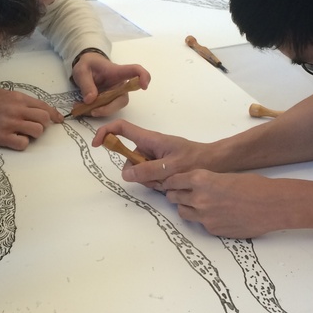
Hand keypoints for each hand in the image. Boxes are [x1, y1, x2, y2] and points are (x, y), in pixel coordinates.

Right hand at [0, 88, 62, 149]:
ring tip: (24, 133)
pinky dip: (22, 143)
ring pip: (37, 131)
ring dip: (34, 134)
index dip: (54, 114)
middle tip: (35, 127)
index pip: (44, 106)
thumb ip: (20, 100)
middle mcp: (16, 110)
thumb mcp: (3, 94)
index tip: (59, 120)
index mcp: (18, 98)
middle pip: (44, 119)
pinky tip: (15, 140)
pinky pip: (23, 144)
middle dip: (44, 125)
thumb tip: (36, 107)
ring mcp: (10, 124)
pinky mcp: (2, 137)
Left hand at [71, 55, 150, 116]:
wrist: (85, 67)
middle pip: (123, 98)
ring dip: (102, 111)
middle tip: (93, 111)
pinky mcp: (110, 100)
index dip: (143, 77)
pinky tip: (85, 108)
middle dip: (109, 108)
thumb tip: (91, 100)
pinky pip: (107, 109)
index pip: (135, 71)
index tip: (144, 86)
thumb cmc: (87, 65)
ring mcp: (116, 93)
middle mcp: (120, 84)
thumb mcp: (82, 71)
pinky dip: (97, 111)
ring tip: (85, 109)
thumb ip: (86, 84)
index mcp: (116, 72)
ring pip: (115, 106)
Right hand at [92, 119, 207, 188]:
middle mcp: (150, 147)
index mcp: (150, 139)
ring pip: (139, 172)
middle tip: (157, 179)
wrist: (216, 163)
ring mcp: (155, 157)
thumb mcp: (171, 167)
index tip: (97, 145)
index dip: (106, 133)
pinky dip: (157, 184)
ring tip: (169, 181)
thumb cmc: (196, 160)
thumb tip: (125, 174)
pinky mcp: (161, 167)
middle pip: (129, 159)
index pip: (122, 128)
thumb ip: (148, 171)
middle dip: (138, 173)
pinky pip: (150, 178)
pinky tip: (170, 184)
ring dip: (150, 181)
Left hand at [160, 171, 301, 237]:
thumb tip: (196, 187)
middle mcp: (199, 198)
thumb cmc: (254, 186)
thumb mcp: (225, 176)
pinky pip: (200, 224)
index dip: (172, 181)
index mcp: (201, 179)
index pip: (174, 180)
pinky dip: (203, 219)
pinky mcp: (212, 229)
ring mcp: (204, 216)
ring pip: (182, 212)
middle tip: (180, 193)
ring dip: (186, 207)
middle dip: (175, 194)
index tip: (171, 182)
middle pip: (173, 197)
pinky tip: (216, 214)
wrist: (271, 205)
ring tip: (196, 205)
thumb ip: (206, 182)